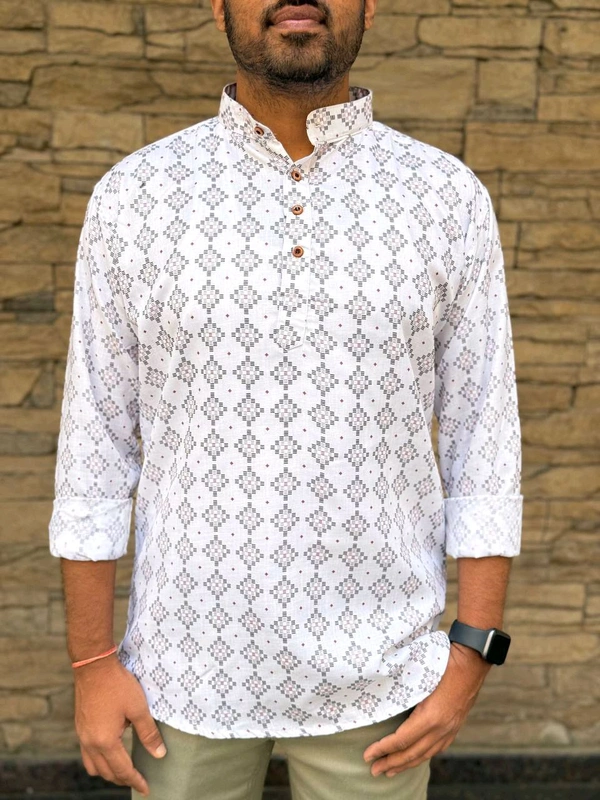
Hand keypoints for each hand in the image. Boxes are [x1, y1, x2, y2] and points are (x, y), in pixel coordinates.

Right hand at [74, 653, 166, 796]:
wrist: (93, 666)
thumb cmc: (117, 685)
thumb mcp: (138, 708)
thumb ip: (148, 733)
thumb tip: (159, 754)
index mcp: (105, 741)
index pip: (122, 770)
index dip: (135, 781)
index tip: (146, 788)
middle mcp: (90, 743)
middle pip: (106, 772)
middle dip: (122, 779)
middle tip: (138, 780)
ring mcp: (82, 735)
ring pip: (93, 766)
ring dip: (108, 772)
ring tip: (123, 770)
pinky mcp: (80, 726)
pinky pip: (86, 754)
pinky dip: (98, 760)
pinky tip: (109, 752)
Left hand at [362, 642, 490, 777]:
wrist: (471, 662)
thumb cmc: (442, 663)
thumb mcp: (418, 676)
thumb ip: (403, 693)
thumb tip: (382, 702)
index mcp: (430, 716)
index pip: (402, 740)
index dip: (383, 749)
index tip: (368, 755)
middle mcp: (441, 727)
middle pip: (412, 753)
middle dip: (391, 763)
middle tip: (374, 770)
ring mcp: (450, 728)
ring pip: (425, 754)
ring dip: (406, 764)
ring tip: (390, 770)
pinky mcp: (455, 726)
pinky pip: (437, 748)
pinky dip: (423, 756)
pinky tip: (415, 758)